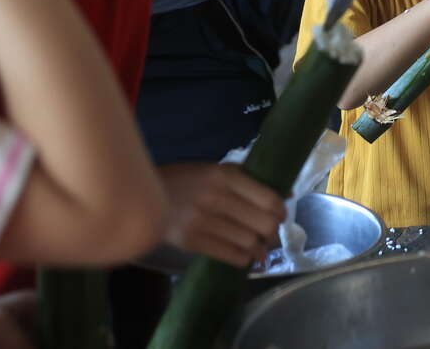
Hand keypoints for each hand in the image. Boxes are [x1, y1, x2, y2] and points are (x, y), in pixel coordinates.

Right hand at [160, 163, 286, 267]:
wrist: (143, 196)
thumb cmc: (185, 180)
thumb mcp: (216, 170)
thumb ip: (249, 180)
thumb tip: (287, 194)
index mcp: (225, 176)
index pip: (268, 199)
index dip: (281, 211)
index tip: (281, 215)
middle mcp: (216, 198)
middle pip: (263, 224)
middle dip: (273, 232)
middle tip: (271, 234)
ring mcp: (203, 221)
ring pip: (249, 242)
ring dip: (260, 249)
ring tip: (260, 249)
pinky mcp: (191, 241)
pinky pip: (230, 255)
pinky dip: (244, 259)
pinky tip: (246, 257)